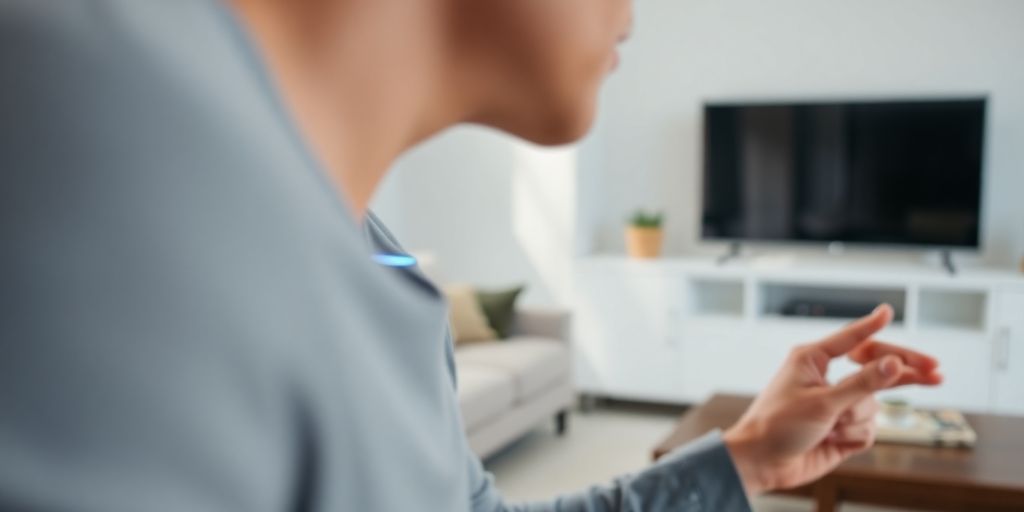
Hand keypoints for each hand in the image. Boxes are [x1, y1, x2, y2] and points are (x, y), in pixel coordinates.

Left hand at [722, 304, 941, 495]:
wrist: (761, 463)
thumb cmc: (777, 425)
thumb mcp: (822, 402)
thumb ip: (863, 384)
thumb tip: (894, 363)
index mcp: (812, 360)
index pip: (852, 340)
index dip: (872, 326)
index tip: (888, 311)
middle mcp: (826, 378)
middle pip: (875, 369)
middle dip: (902, 374)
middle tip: (936, 372)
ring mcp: (835, 404)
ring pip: (873, 406)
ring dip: (856, 420)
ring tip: (830, 429)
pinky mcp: (841, 429)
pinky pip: (868, 429)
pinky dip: (853, 437)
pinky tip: (833, 442)